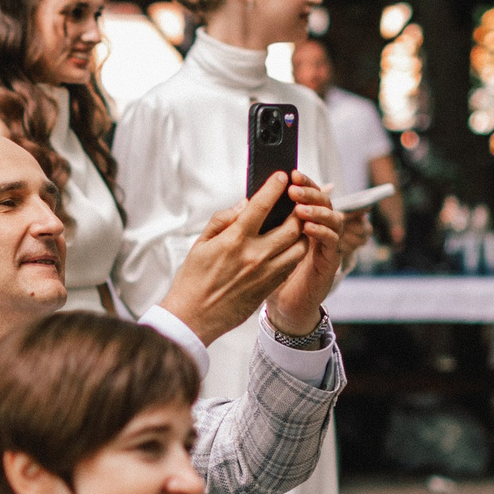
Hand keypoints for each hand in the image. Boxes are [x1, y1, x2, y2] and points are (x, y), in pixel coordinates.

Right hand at [158, 173, 309, 345]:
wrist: (194, 317)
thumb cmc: (193, 280)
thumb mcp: (200, 244)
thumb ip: (223, 219)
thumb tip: (245, 204)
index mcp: (235, 240)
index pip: (262, 205)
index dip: (275, 187)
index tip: (282, 176)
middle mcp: (255, 255)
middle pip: (291, 224)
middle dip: (297, 209)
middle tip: (296, 201)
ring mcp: (266, 272)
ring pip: (299, 245)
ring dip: (301, 232)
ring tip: (296, 224)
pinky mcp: (270, 287)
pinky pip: (292, 264)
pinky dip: (294, 251)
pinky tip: (288, 246)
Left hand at [264, 176, 355, 335]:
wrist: (281, 307)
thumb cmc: (267, 275)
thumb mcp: (255, 245)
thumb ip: (252, 223)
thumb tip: (246, 201)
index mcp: (301, 222)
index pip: (307, 195)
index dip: (303, 183)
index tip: (290, 174)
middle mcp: (317, 229)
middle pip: (323, 202)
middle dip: (310, 192)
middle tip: (294, 188)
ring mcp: (326, 246)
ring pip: (333, 218)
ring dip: (318, 210)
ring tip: (300, 208)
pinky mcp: (330, 263)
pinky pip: (332, 243)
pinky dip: (322, 232)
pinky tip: (308, 227)